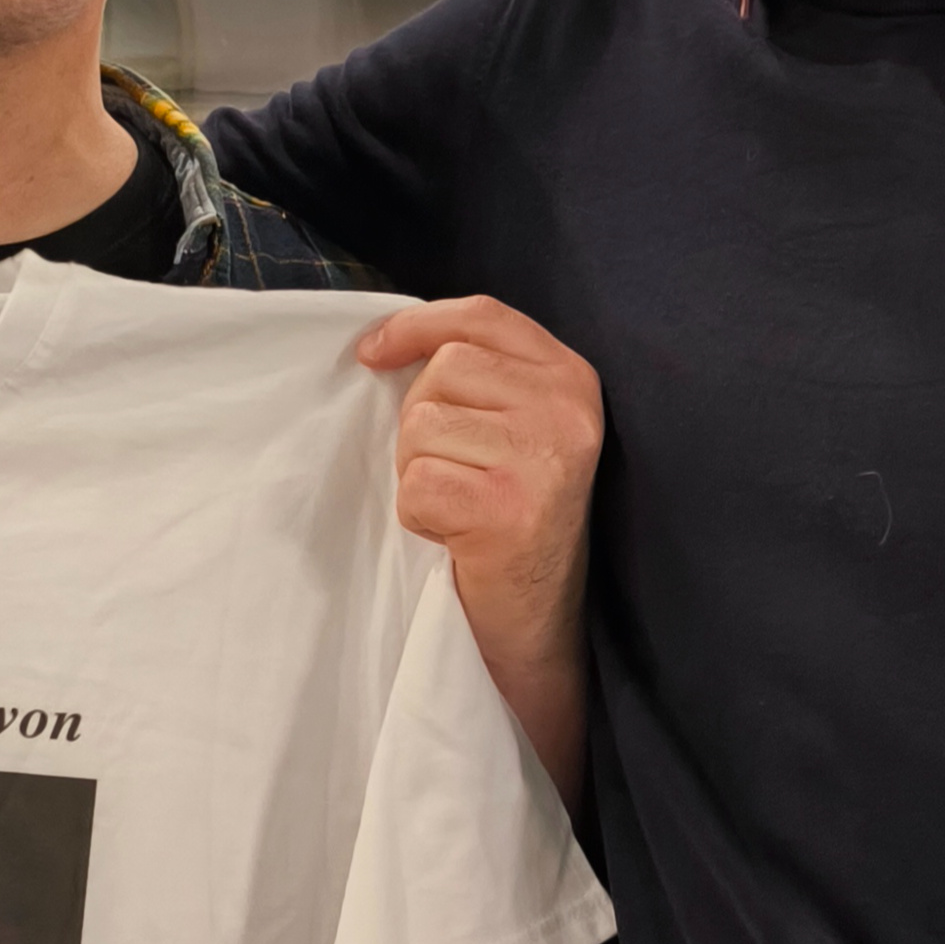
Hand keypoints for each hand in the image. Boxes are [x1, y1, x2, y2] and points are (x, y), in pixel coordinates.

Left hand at [357, 297, 602, 805]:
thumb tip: (381, 345)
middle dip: (422, 423)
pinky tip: (457, 536)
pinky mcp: (511, 510)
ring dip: (419, 470)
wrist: (536, 626)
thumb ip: (477, 378)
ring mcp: (545, 459)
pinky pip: (418, 483)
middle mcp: (569, 411)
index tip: (371, 352)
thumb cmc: (512, 522)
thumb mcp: (514, 431)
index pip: (483, 317)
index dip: (416, 326)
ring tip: (461, 506)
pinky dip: (419, 514)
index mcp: (573, 380)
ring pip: (422, 424)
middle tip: (456, 474)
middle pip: (443, 370)